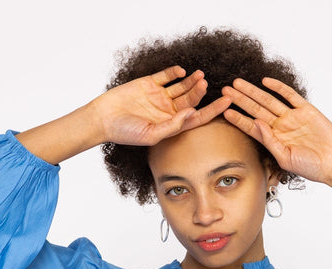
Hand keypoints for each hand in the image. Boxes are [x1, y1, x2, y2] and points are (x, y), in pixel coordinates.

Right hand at [94, 66, 231, 145]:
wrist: (103, 118)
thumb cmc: (126, 132)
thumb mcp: (151, 134)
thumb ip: (172, 126)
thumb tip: (192, 114)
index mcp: (172, 125)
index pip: (197, 117)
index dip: (213, 110)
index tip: (227, 102)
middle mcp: (168, 111)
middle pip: (192, 100)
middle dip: (201, 92)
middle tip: (206, 84)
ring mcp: (160, 96)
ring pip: (182, 87)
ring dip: (192, 81)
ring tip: (200, 76)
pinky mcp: (150, 83)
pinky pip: (167, 75)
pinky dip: (175, 72)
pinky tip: (182, 71)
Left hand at [221, 77, 331, 185]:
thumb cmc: (310, 167)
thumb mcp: (285, 159)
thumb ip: (269, 142)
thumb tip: (256, 123)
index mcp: (274, 140)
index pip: (251, 127)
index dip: (238, 118)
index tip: (224, 111)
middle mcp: (281, 127)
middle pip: (256, 110)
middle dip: (240, 100)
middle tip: (225, 90)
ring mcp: (293, 117)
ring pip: (268, 100)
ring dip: (253, 92)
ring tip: (237, 83)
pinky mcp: (306, 110)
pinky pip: (290, 95)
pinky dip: (278, 87)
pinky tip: (265, 82)